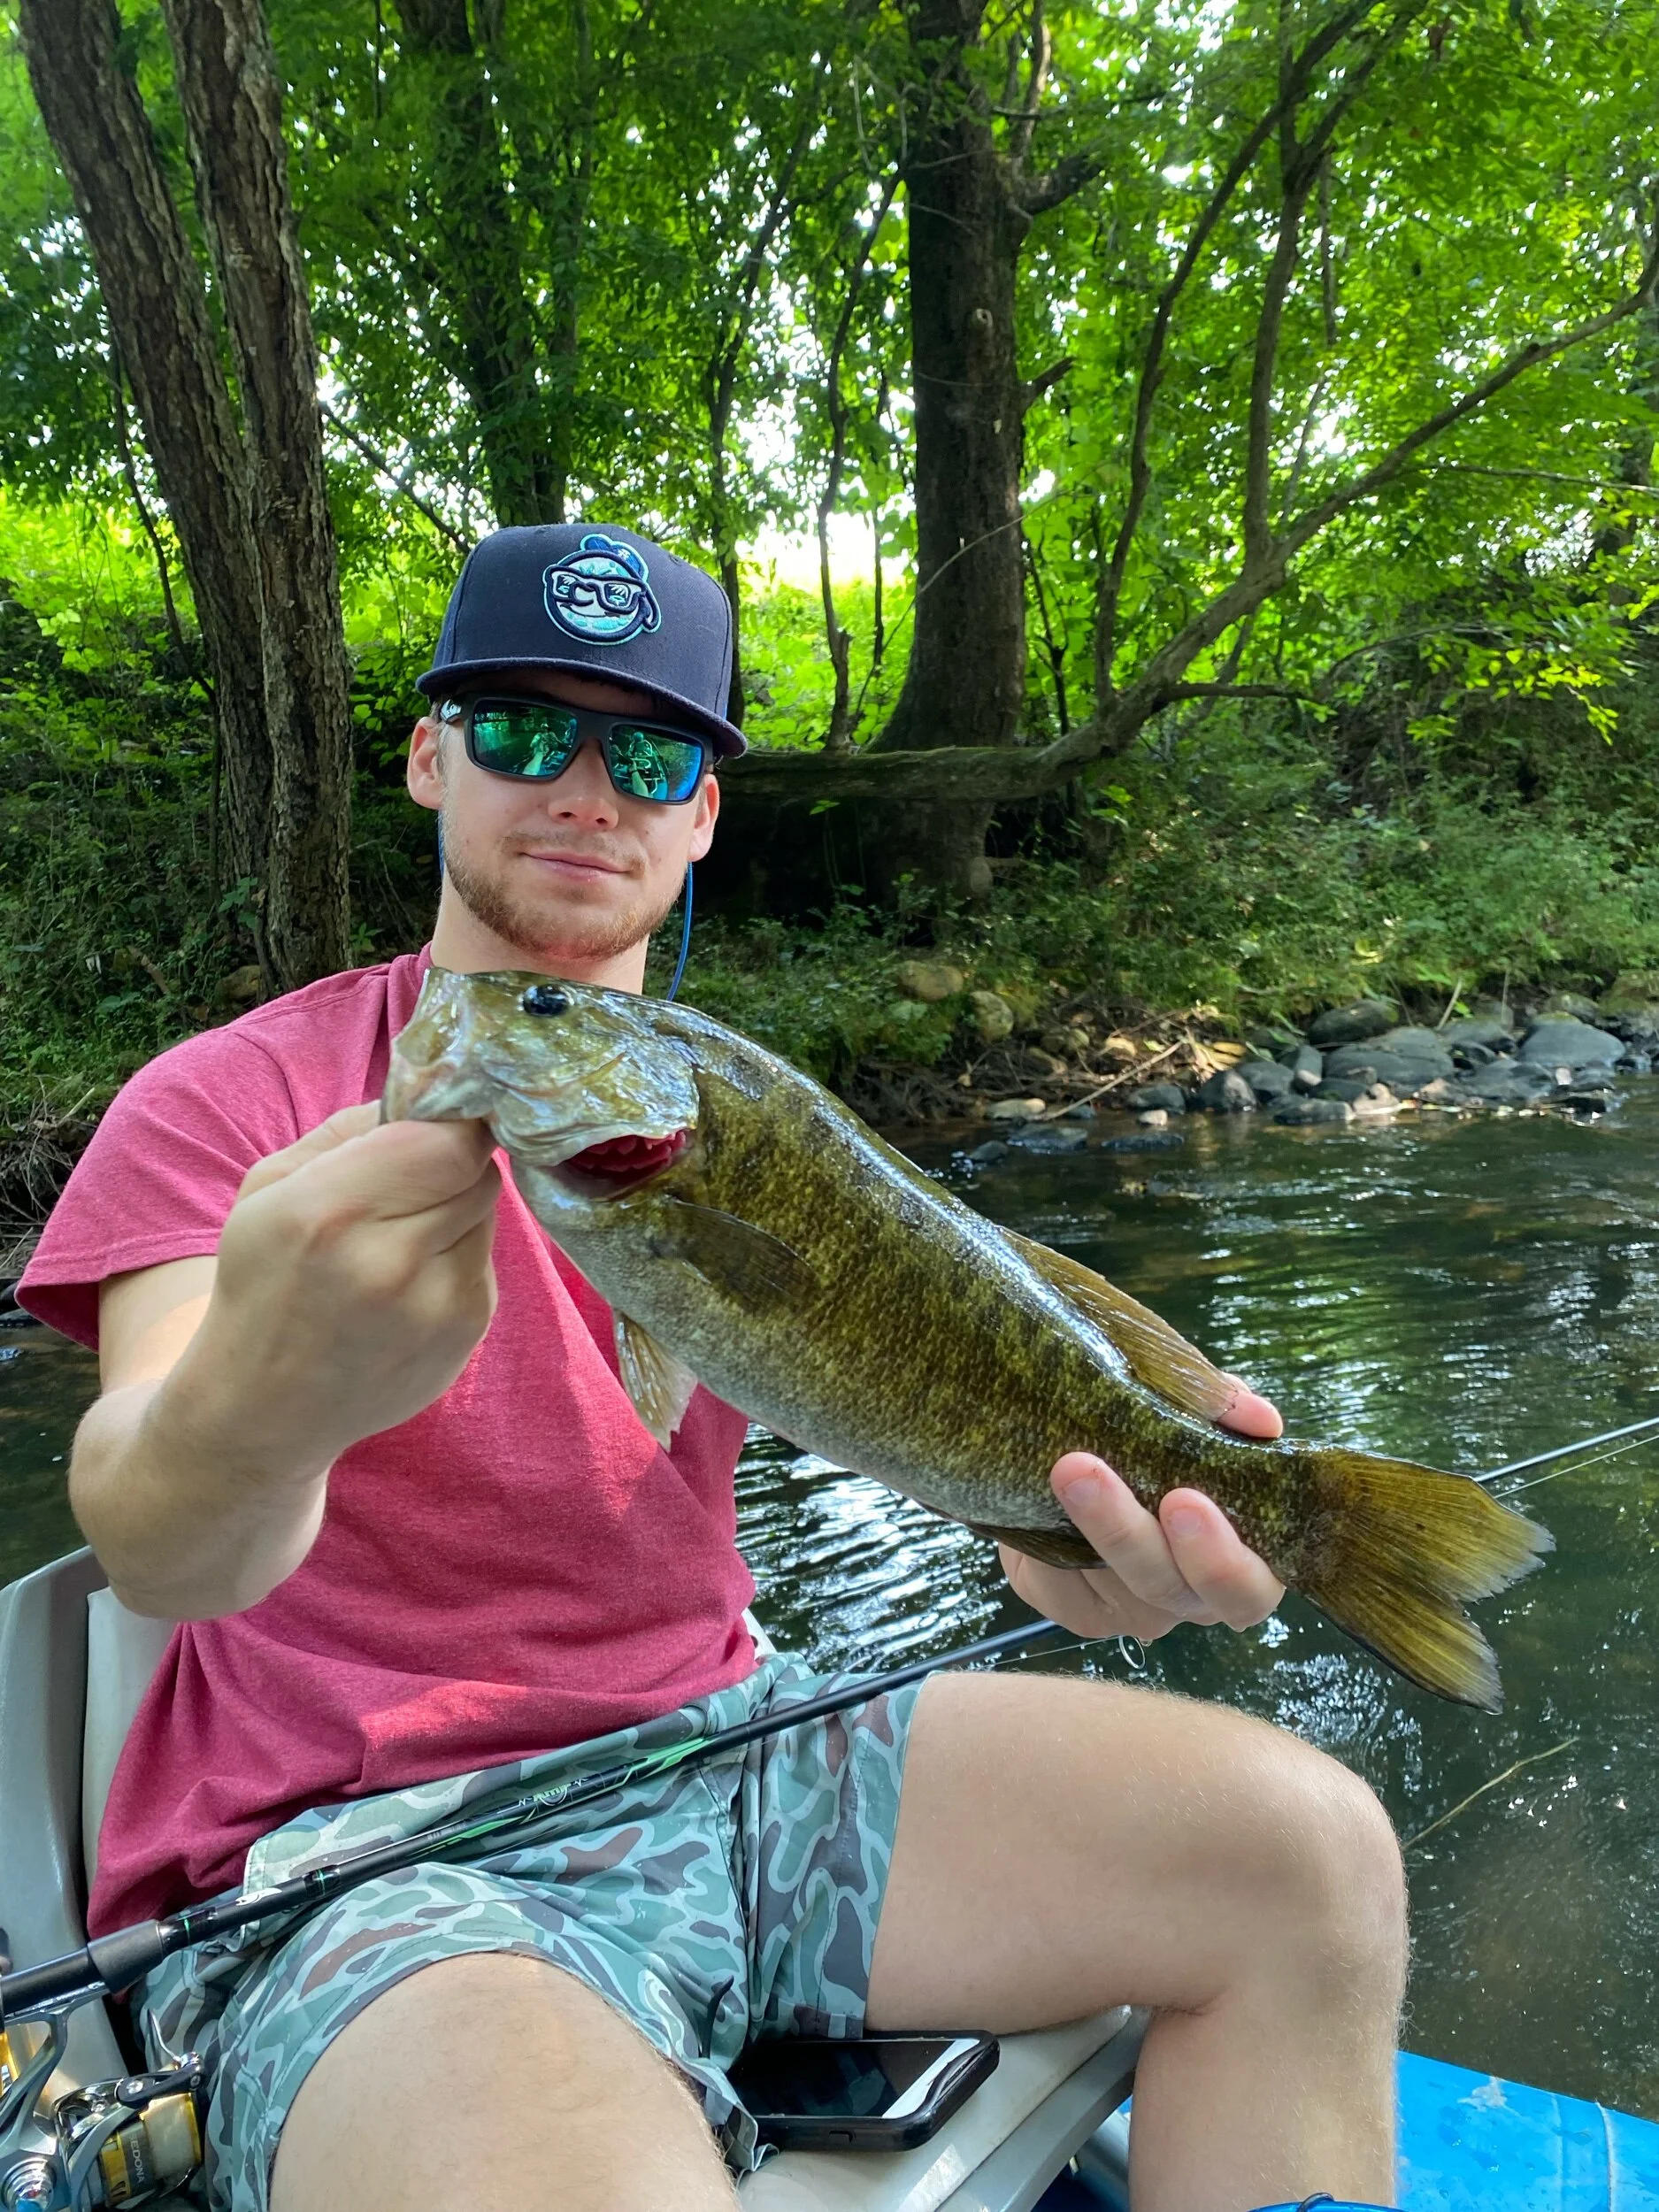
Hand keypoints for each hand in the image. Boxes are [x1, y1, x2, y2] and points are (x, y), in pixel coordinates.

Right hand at [179, 1104, 500, 1486]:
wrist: (265, 1408)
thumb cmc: (264, 1282)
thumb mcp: (270, 1187)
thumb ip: (349, 1129)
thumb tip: (428, 1090)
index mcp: (329, 1212)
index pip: (447, 1136)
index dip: (449, 1119)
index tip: (433, 1117)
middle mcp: (389, 1261)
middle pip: (474, 1168)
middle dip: (451, 1158)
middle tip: (411, 1175)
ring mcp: (437, 1304)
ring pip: (486, 1209)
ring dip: (455, 1205)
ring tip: (399, 1233)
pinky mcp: (467, 1331)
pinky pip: (484, 1257)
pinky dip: (457, 1252)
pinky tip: (408, 1278)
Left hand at [998, 1378, 1287, 1642]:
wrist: (1072, 1451)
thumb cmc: (1154, 1431)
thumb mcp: (1188, 1402)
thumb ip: (1224, 1407)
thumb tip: (1261, 1419)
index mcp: (1240, 1556)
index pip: (1250, 1587)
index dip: (1225, 1559)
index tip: (1187, 1498)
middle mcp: (1193, 1595)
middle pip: (1175, 1592)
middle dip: (1133, 1536)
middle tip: (1096, 1476)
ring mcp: (1136, 1609)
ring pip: (1116, 1586)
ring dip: (1088, 1525)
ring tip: (1066, 1466)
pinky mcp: (1080, 1611)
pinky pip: (1067, 1590)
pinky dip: (1054, 1549)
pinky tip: (1042, 1501)